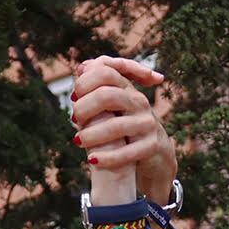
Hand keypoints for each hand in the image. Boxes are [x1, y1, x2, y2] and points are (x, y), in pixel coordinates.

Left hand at [66, 56, 174, 207]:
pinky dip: (107, 157)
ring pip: (116, 126)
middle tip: (74, 119)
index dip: (85, 82)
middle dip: (85, 108)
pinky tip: (92, 160)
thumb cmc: (125, 125)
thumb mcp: (113, 104)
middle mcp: (138, 102)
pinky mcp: (151, 145)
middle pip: (107, 95)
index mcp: (127, 88)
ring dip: (91, 135)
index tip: (75, 97)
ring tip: (78, 141)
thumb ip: (97, 87)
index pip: (105, 72)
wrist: (154, 152)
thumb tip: (82, 67)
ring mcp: (147, 123)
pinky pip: (127, 151)